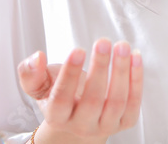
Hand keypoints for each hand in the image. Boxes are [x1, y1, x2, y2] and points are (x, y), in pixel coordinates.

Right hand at [18, 38, 142, 140]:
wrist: (79, 117)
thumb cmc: (61, 96)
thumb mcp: (41, 86)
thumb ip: (32, 73)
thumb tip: (36, 57)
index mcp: (57, 117)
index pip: (61, 99)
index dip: (70, 74)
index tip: (78, 50)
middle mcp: (81, 125)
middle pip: (93, 99)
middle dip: (99, 68)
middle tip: (103, 42)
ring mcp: (105, 125)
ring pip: (116, 101)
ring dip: (121, 71)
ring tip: (122, 46)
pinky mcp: (124, 122)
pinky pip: (133, 102)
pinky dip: (136, 78)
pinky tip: (135, 57)